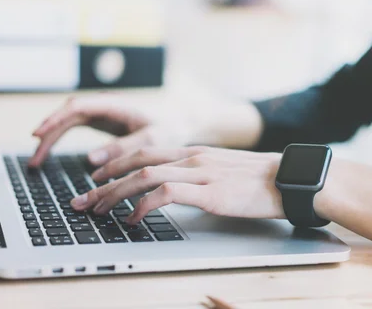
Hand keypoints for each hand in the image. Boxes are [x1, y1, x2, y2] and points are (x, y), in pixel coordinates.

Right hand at [29, 94, 197, 167]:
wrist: (183, 120)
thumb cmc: (171, 127)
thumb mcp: (152, 139)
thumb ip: (124, 148)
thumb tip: (91, 160)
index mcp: (116, 104)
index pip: (77, 106)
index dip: (55, 119)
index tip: (38, 134)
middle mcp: (105, 105)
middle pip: (67, 114)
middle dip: (48, 134)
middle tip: (34, 159)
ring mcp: (102, 112)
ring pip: (67, 121)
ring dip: (50, 138)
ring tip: (35, 162)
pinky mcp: (102, 121)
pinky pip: (74, 126)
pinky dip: (59, 139)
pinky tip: (48, 152)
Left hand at [70, 146, 284, 222]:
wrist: (290, 178)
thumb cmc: (259, 179)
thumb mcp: (222, 170)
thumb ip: (197, 174)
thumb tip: (176, 188)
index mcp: (193, 152)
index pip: (144, 152)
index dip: (115, 164)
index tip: (96, 178)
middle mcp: (191, 157)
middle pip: (136, 162)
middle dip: (103, 181)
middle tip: (81, 198)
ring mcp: (199, 172)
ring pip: (143, 176)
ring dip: (114, 193)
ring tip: (96, 209)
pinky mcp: (208, 192)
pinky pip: (165, 195)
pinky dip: (142, 206)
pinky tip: (132, 219)